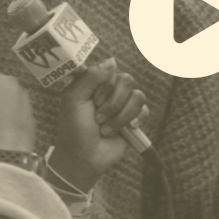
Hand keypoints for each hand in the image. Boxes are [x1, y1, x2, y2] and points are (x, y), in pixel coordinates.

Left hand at [50, 59, 147, 192]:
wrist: (83, 157)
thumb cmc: (73, 129)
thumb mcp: (73, 99)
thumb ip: (90, 76)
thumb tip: (112, 61)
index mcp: (96, 83)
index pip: (111, 70)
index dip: (105, 87)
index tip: (93, 102)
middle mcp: (111, 91)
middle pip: (127, 80)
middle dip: (112, 103)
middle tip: (98, 118)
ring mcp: (124, 105)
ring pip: (138, 96)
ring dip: (120, 116)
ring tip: (106, 129)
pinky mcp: (135, 120)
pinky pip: (145, 110)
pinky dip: (134, 120)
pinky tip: (126, 129)